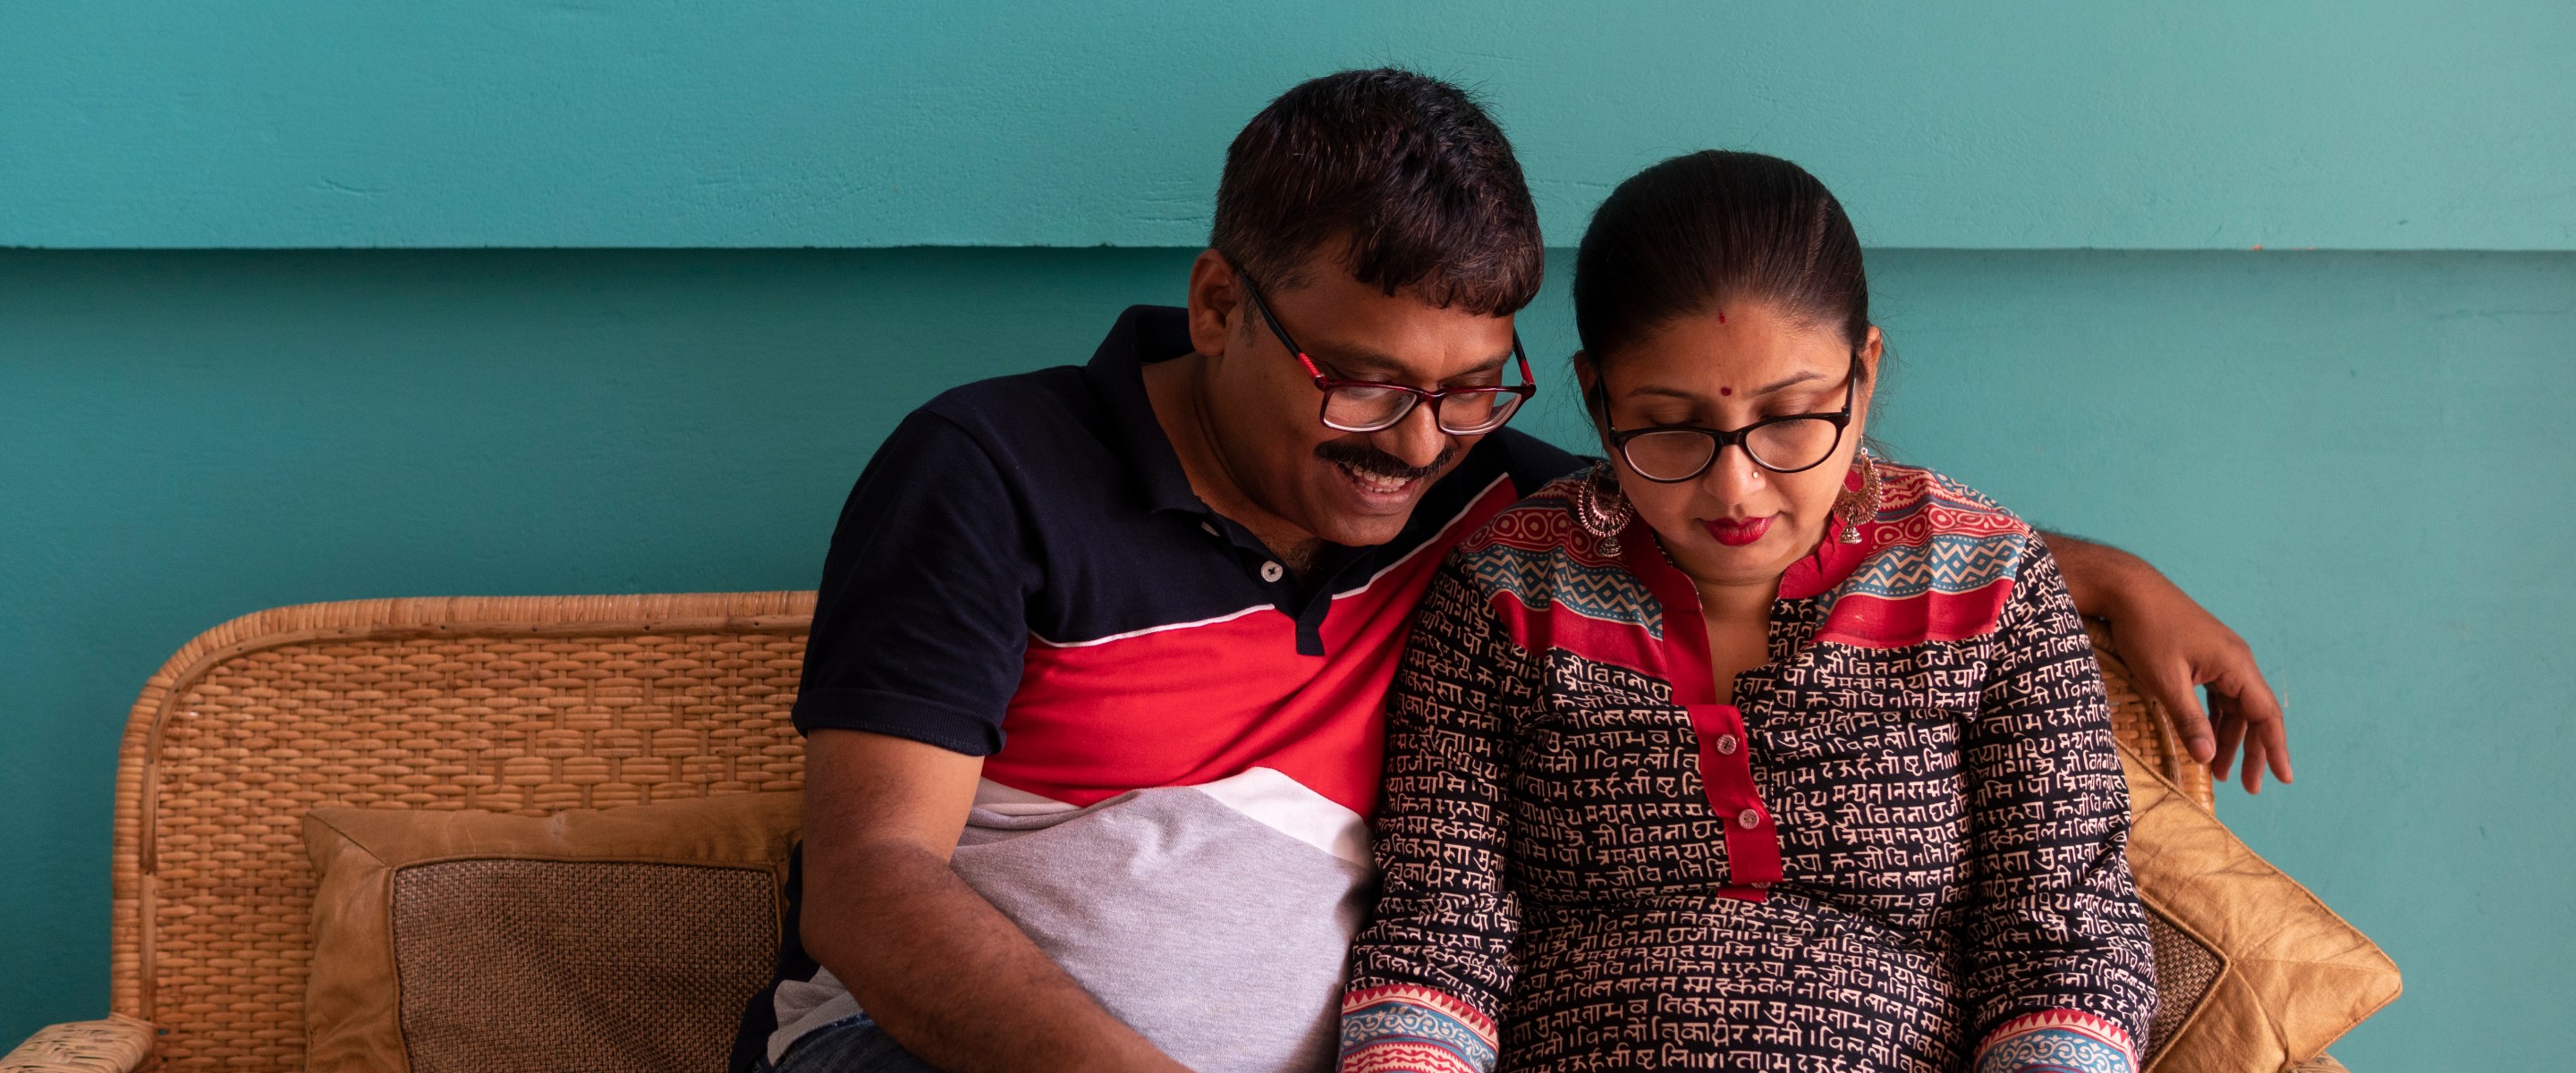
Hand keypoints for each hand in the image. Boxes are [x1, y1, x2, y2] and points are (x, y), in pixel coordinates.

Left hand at [2102, 575, 2292, 793]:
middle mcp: (2237, 660)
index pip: (2266, 714)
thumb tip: (2208, 759)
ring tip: (2219, 774)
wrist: (2127, 589)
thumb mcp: (2166, 681)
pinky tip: (2207, 741)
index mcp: (2236, 665)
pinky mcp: (2204, 655)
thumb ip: (2189, 721)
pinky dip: (2215, 719)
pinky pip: (2219, 694)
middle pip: (2254, 713)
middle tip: (2249, 787)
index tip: (2284, 778)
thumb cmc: (2146, 630)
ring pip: (2235, 706)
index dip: (2275, 748)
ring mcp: (2221, 656)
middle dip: (2253, 752)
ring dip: (2230, 739)